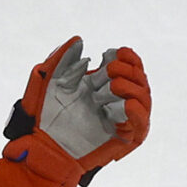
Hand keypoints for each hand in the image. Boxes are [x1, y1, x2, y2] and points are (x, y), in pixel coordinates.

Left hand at [6, 37, 151, 184]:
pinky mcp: (124, 138)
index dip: (125, 56)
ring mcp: (122, 119)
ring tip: (103, 92)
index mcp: (103, 84)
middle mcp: (116, 99)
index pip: (130, 65)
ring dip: (127, 88)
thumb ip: (63, 57)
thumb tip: (79, 41)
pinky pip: (143, 123)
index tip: (108, 54)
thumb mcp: (50, 81)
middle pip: (139, 78)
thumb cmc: (45, 116)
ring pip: (143, 97)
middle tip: (103, 74)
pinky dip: (137, 111)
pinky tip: (125, 104)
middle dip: (124, 71)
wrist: (43, 145)